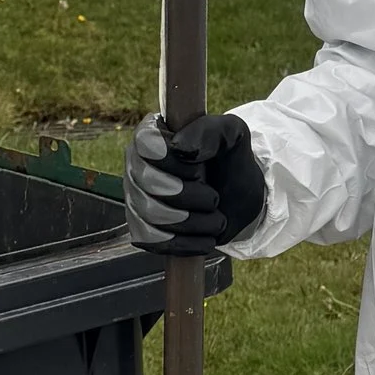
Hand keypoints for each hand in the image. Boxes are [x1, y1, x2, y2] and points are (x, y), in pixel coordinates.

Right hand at [124, 109, 266, 249]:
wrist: (239, 198)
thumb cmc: (230, 160)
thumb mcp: (232, 135)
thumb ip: (210, 131)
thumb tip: (181, 146)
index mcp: (152, 135)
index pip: (146, 144)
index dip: (173, 160)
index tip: (198, 168)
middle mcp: (136, 165)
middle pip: (147, 182)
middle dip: (188, 195)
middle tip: (214, 198)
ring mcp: (135, 198)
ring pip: (150, 214)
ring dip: (193, 221)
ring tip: (216, 219)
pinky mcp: (142, 230)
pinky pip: (153, 242)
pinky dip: (186, 243)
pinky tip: (207, 239)